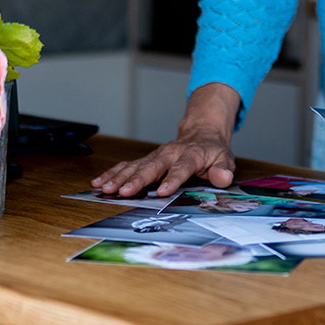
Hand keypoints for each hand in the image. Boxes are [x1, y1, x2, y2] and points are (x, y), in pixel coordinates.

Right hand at [91, 82, 239, 197]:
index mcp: (191, 154)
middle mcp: (170, 153)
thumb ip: (223, 170)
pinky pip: (127, 165)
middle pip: (152, 166)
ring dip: (120, 177)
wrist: (202, 133)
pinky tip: (99, 182)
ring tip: (106, 188)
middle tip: (125, 191)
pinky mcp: (147, 159)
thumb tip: (223, 178)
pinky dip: (113, 173)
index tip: (163, 191)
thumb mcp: (224, 158)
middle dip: (138, 179)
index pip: (182, 167)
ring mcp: (156, 156)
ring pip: (136, 165)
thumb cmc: (212, 150)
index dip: (173, 179)